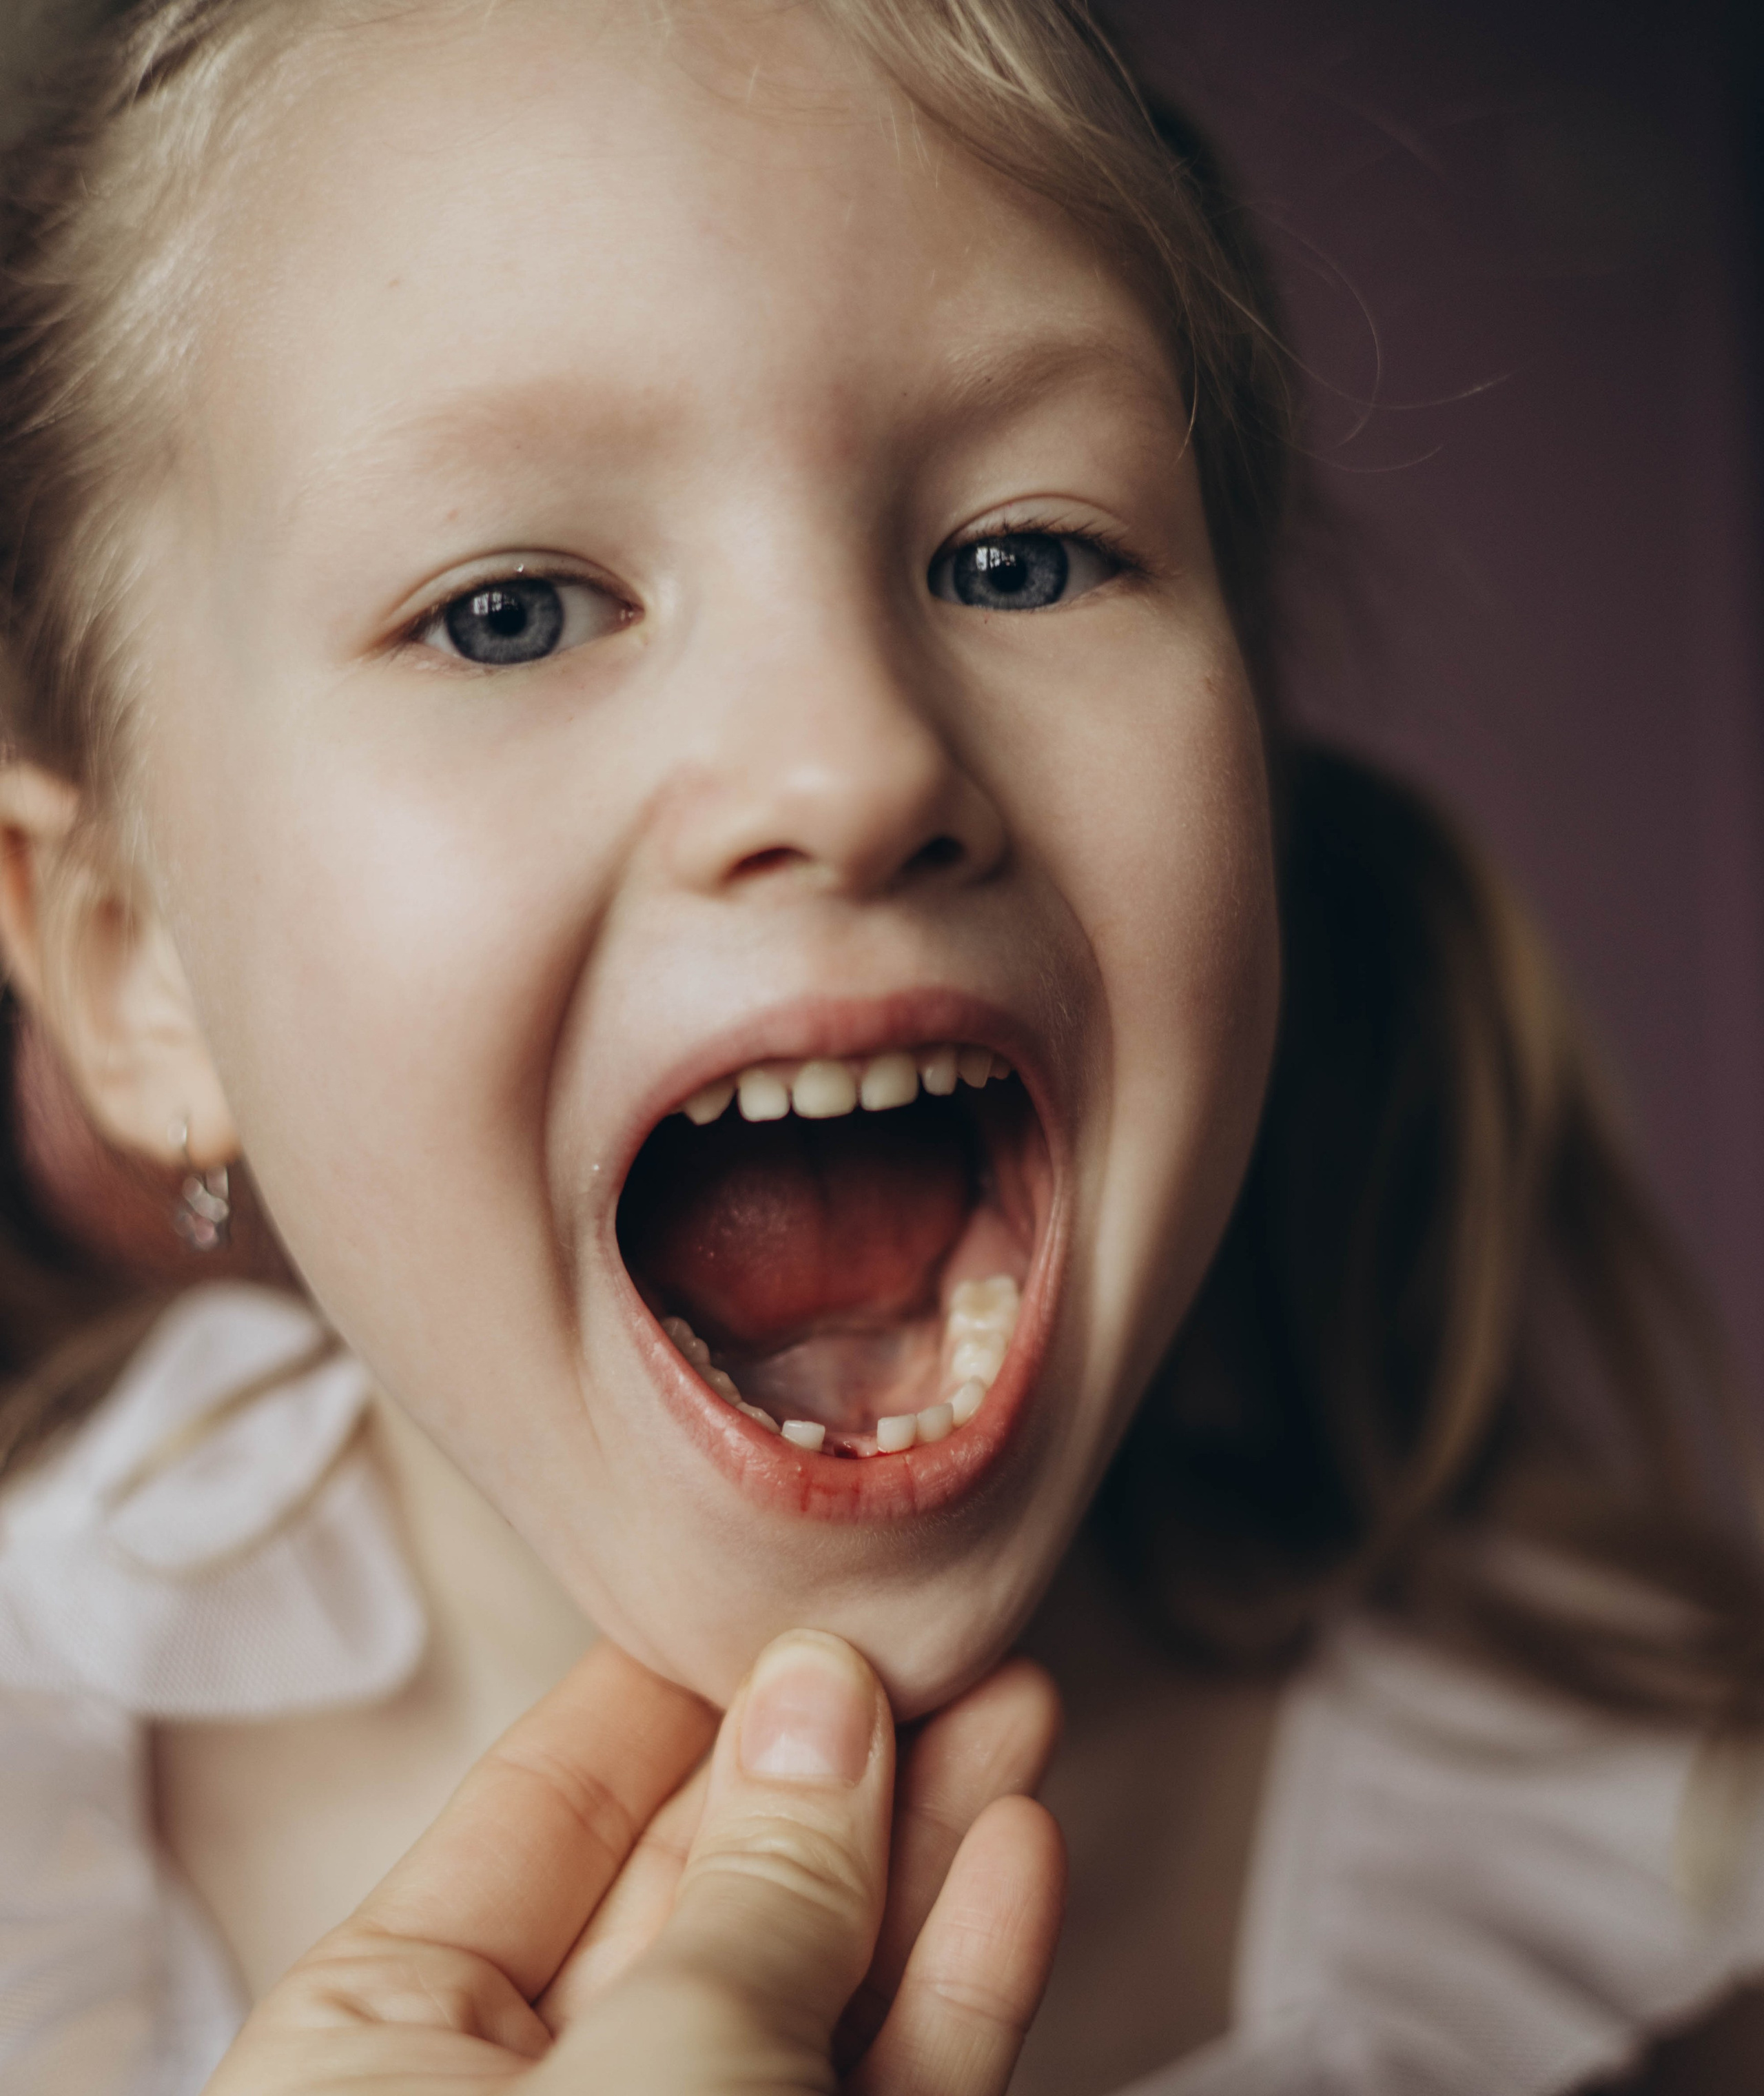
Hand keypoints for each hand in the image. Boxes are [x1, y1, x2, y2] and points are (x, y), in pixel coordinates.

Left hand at [203, 1630, 1064, 2093]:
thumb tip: (817, 1697)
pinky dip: (954, 1983)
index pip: (540, 1822)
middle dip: (832, 1765)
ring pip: (812, 1992)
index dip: (673, 1695)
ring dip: (922, 1854)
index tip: (787, 1597)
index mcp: (377, 2066)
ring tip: (1013, 1710)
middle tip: (939, 1641)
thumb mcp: (651, 2085)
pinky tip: (1017, 1853)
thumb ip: (751, 1891)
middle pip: (697, 1895)